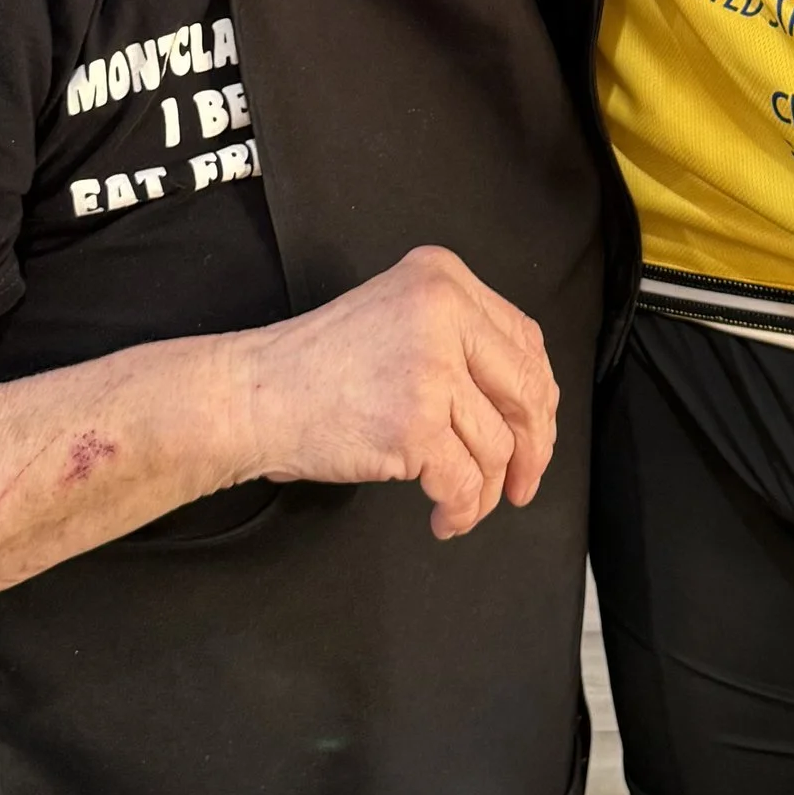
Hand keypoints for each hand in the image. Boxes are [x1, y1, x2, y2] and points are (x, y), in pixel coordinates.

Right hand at [226, 247, 557, 541]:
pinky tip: (445, 517)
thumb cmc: (318, 367)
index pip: (525, 341)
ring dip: (487, 488)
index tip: (535, 432)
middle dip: (533, 449)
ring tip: (465, 504)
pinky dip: (462, 509)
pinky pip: (464, 481)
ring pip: (497, 444)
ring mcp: (431, 368)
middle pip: (526, 390)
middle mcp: (444, 311)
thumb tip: (526, 402)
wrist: (255, 394)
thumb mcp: (398, 318)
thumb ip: (459, 340)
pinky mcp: (415, 423)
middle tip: (524, 483)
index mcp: (443, 278)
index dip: (539, 397)